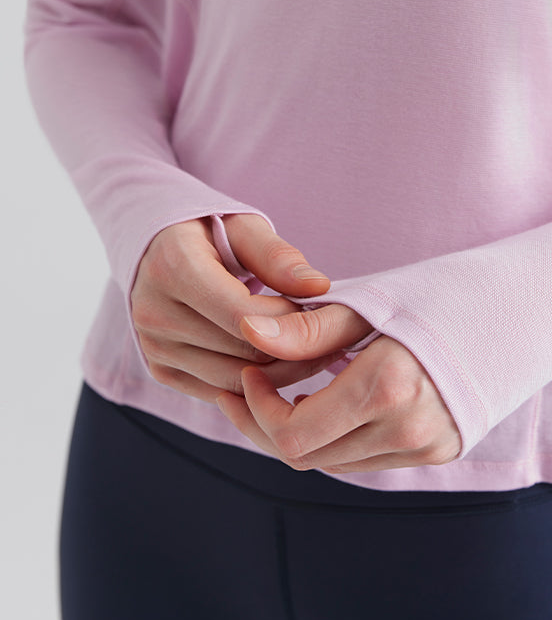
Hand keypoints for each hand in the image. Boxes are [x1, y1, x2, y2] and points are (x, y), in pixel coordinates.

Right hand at [130, 214, 347, 402]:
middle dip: (295, 347)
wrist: (154, 248)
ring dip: (282, 371)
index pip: (245, 316)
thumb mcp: (243, 227)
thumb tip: (318, 288)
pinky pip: (220, 392)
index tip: (320, 308)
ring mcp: (154, 347)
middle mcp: (154, 313)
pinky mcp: (160, 370)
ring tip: (311, 348)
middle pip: (244, 352)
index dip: (292, 319)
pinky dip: (256, 385)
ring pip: (236, 382)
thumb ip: (278, 256)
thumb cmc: (208, 231)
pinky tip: (279, 361)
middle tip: (329, 334)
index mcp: (172, 267)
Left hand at [215, 305, 462, 471]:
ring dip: (300, 433)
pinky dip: (336, 436)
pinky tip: (327, 401)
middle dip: (266, 424)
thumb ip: (309, 328)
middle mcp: (407, 430)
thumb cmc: (446, 292)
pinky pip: (365, 458)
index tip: (249, 371)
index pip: (292, 434)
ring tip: (284, 392)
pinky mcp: (439, 452)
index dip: (257, 410)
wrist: (527, 311)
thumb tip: (247, 331)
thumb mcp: (374, 302)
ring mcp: (426, 448)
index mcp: (386, 387)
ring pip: (333, 463)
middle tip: (247, 386)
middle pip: (307, 457)